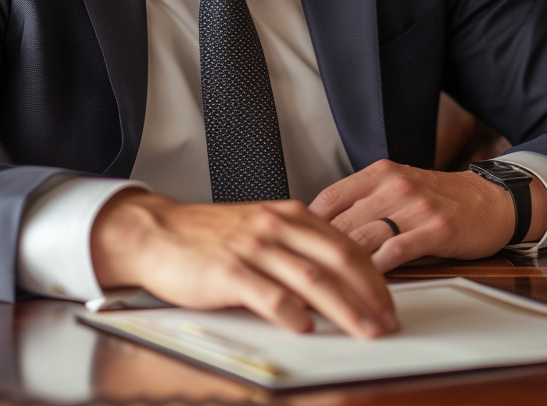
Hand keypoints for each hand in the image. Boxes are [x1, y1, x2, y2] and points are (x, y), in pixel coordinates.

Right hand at [90, 190, 397, 338]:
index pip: (344, 245)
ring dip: (344, 309)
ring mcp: (252, 247)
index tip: (389, 302)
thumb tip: (337, 279)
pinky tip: (305, 328)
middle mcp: (274, 226)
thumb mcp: (260, 229)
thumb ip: (295, 246)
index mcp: (287, 215)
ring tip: (365, 330)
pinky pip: (266, 292)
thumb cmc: (208, 236)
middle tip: (388, 322)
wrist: (157, 231)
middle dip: (370, 294)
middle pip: (337, 261)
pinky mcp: (227, 270)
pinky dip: (290, 312)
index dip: (374, 276)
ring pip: (310, 279)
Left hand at [309, 160, 546, 272]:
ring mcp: (415, 206)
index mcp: (378, 173)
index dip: (308, 227)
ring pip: (366, 237)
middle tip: (305, 278)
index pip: (329, 198)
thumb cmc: (437, 199)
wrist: (489, 200)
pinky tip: (368, 283)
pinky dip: (379, 268)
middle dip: (322, 254)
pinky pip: (398, 250)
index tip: (296, 250)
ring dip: (345, 267)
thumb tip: (319, 231)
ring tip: (329, 288)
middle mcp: (394, 185)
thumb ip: (364, 203)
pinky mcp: (437, 228)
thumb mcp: (395, 188)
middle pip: (343, 222)